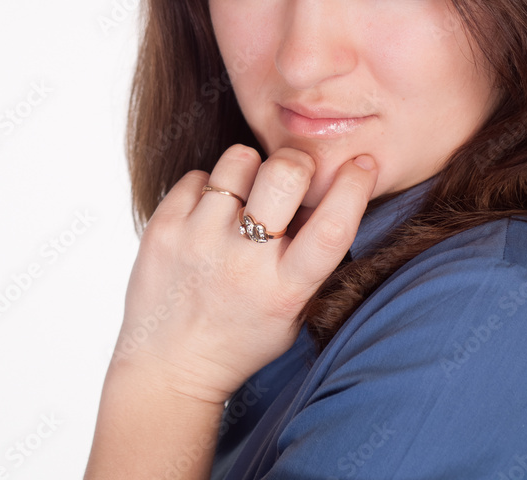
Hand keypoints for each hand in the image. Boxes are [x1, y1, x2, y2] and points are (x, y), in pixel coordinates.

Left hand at [111, 144, 377, 405]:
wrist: (169, 366)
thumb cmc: (243, 333)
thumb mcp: (294, 309)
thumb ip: (313, 257)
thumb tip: (330, 184)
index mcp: (285, 289)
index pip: (333, 228)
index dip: (354, 187)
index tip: (362, 163)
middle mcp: (243, 264)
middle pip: (285, 174)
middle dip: (296, 162)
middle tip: (292, 173)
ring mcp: (199, 242)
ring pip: (239, 160)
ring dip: (248, 171)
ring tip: (243, 198)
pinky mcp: (164, 228)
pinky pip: (199, 175)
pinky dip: (209, 188)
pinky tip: (207, 217)